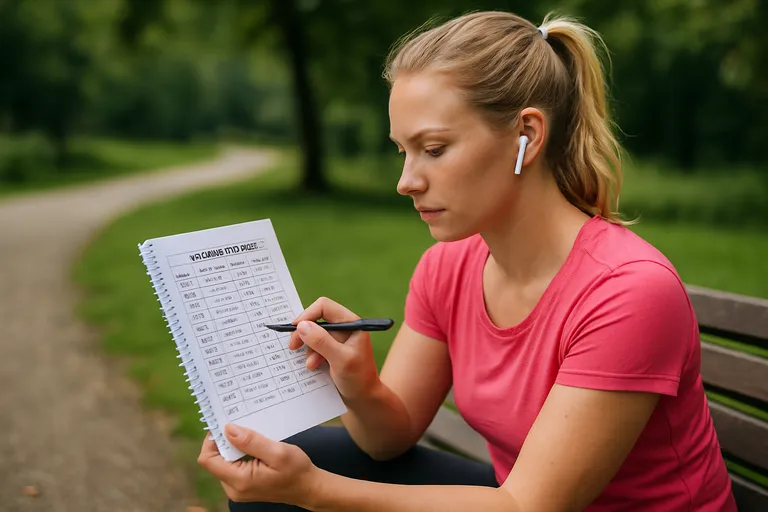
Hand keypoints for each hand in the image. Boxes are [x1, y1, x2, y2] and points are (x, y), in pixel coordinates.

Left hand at [198, 424, 317, 505]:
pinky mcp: (242, 485)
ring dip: (233, 446)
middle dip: (224, 440)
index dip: (212, 440)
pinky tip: (253, 445)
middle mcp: (233, 488)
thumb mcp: (277, 452)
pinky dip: (239, 453)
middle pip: (214, 459)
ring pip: (223, 461)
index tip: (225, 424)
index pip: (208, 459)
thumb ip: (251, 441)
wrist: (308, 487)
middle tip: (240, 425)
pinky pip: (232, 465)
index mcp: (240, 480)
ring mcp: (237, 488)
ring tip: (250, 435)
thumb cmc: (297, 470)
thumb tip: (228, 429)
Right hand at [288, 297, 379, 400]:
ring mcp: (338, 339)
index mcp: (351, 323)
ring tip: (311, 364)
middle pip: (316, 319)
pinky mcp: (331, 350)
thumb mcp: (340, 360)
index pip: (324, 307)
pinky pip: (315, 345)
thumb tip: (301, 325)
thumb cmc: (358, 379)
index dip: (308, 315)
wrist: (363, 399)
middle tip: (293, 346)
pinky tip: (314, 366)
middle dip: (304, 333)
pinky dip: (311, 354)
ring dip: (308, 348)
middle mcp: (344, 327)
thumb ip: (322, 341)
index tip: (294, 329)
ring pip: (313, 333)